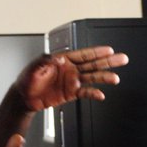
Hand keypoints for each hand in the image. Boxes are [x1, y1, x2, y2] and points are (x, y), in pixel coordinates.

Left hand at [14, 46, 128, 111]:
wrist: (24, 97)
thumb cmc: (26, 79)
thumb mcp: (34, 66)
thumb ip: (46, 60)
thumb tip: (59, 57)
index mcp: (63, 59)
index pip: (83, 54)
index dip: (97, 52)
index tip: (109, 50)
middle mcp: (70, 69)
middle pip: (93, 64)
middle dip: (108, 61)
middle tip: (122, 59)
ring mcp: (72, 81)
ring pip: (92, 78)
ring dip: (104, 77)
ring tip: (115, 79)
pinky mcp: (71, 93)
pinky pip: (85, 93)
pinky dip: (93, 93)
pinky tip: (101, 95)